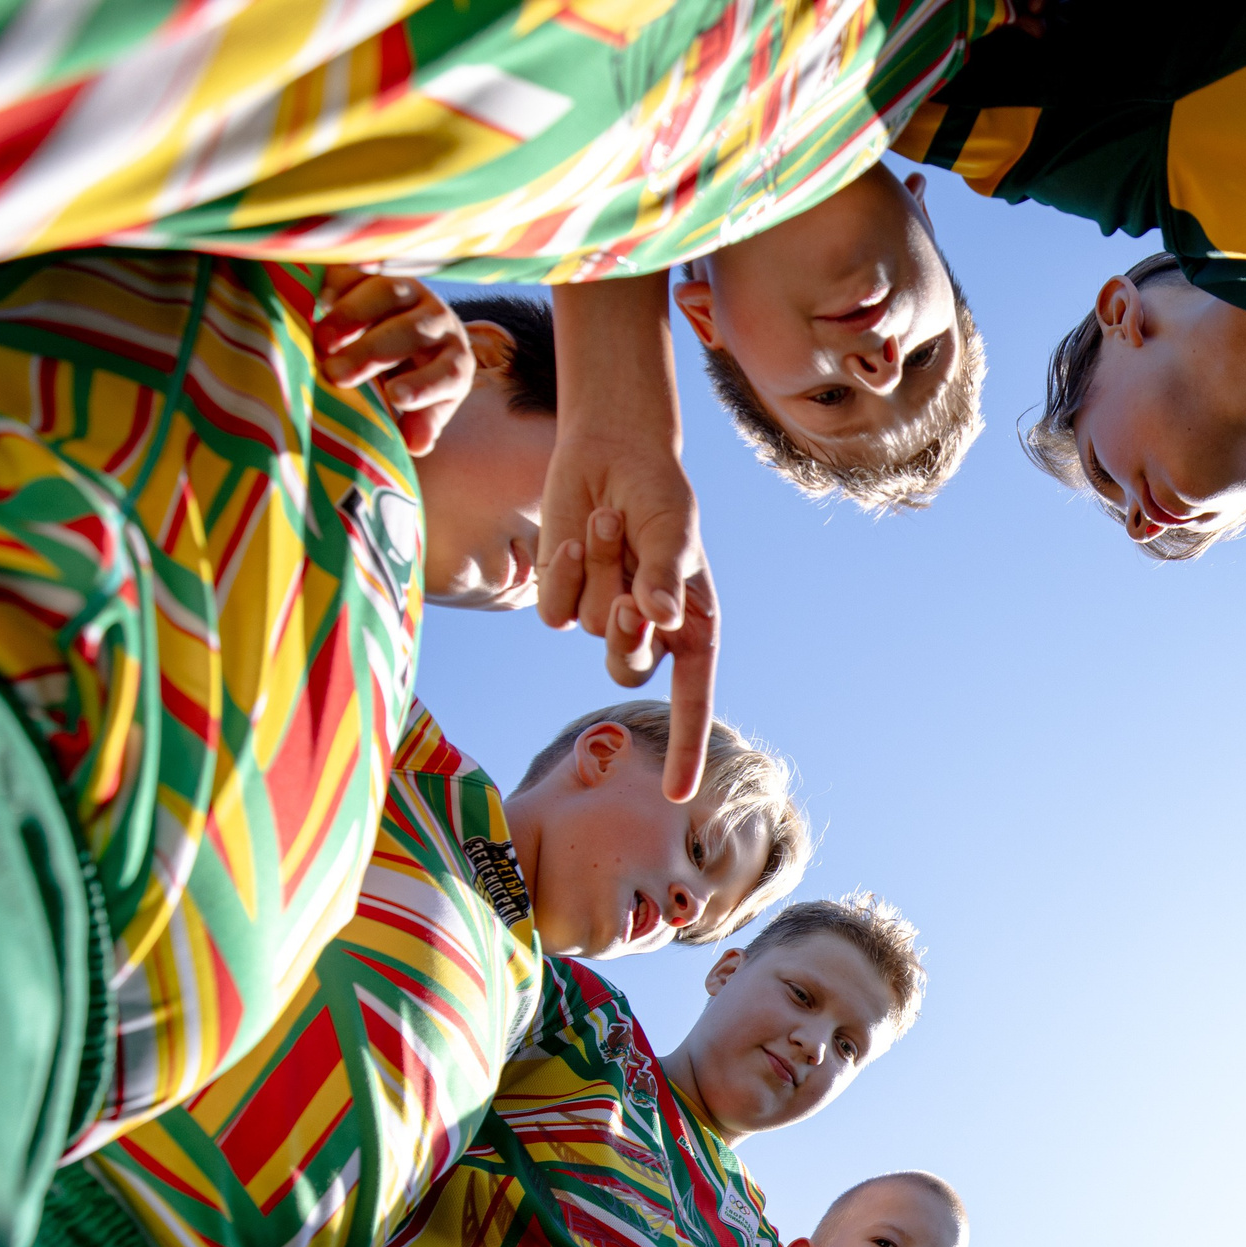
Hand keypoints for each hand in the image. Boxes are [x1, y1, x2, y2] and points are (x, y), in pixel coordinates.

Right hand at [312, 266, 473, 454]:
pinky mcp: (376, 271)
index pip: (451, 372)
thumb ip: (419, 422)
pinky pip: (357, 271)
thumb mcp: (419, 405)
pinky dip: (335, 285)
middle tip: (336, 375)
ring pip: (388, 293)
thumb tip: (416, 445)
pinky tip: (313, 302)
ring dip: (352, 316)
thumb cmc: (408, 380)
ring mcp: (409, 291)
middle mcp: (438, 322)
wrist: (398, 331)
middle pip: (414, 331)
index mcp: (454, 360)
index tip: (395, 398)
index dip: (426, 385)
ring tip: (320, 341)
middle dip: (374, 352)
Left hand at [536, 273, 713, 801]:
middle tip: (632, 583)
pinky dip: (563, 570)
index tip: (678, 796)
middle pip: (627, 667)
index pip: (692, 701)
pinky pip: (553, 611)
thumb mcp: (675, 527)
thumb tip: (661, 619)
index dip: (684, 749)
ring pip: (589, 633)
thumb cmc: (657, 491)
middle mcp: (647, 631)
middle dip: (625, 628)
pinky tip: (577, 533)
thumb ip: (669, 573)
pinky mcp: (560, 598)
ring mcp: (600, 618)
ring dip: (598, 574)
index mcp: (691, 625)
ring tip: (609, 525)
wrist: (607, 449)